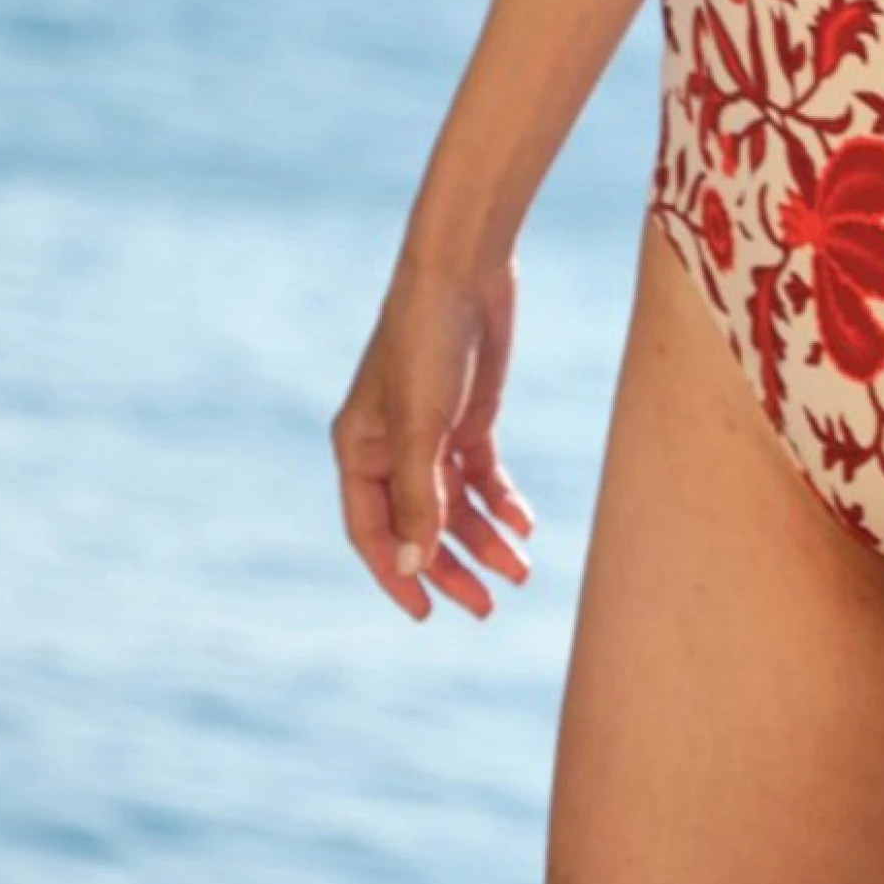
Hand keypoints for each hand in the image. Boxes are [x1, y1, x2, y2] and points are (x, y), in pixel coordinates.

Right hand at [332, 238, 536, 621]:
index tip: (427, 614)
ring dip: (485, 539)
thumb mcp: (424, 425)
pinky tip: (525, 524)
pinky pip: (482, 476)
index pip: (371, 530)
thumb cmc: (428, 340)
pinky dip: (502, 501)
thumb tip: (415, 565)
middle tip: (488, 608)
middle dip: (451, 567)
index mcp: (358, 448)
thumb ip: (420, 496)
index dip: (397, 574)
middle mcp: (389, 446)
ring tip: (522, 572)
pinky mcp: (468, 417)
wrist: (464, 269)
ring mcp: (430, 433)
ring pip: (456, 505)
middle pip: (418, 525)